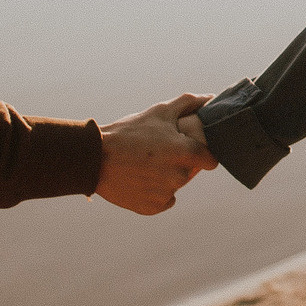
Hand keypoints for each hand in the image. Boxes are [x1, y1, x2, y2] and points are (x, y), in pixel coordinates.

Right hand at [97, 93, 218, 214]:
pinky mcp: (153, 208)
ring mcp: (166, 193)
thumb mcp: (161, 111)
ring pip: (174, 185)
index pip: (210, 159)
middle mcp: (181, 176)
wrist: (94, 157)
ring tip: (145, 165)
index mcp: (187, 153)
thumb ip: (190, 103)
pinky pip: (162, 200)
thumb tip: (211, 98)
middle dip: (179, 163)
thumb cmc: (130, 132)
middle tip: (158, 153)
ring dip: (165, 177)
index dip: (200, 153)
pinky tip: (140, 179)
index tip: (188, 149)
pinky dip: (154, 192)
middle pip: (190, 172)